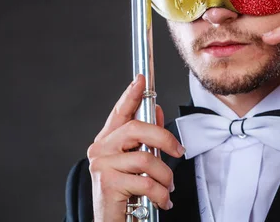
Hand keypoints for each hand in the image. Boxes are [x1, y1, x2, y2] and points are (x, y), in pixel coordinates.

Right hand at [87, 74, 185, 221]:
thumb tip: (158, 112)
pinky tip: (162, 201)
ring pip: (146, 159)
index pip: (120, 112)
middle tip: (179, 152)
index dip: (131, 94)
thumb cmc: (126, 195)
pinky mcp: (108, 184)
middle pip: (137, 128)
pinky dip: (162, 194)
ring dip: (165, 176)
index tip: (141, 79)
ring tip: (167, 189)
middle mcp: (100, 150)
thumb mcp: (139, 165)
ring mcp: (101, 166)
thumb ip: (147, 140)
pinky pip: (147, 182)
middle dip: (165, 138)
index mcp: (108, 142)